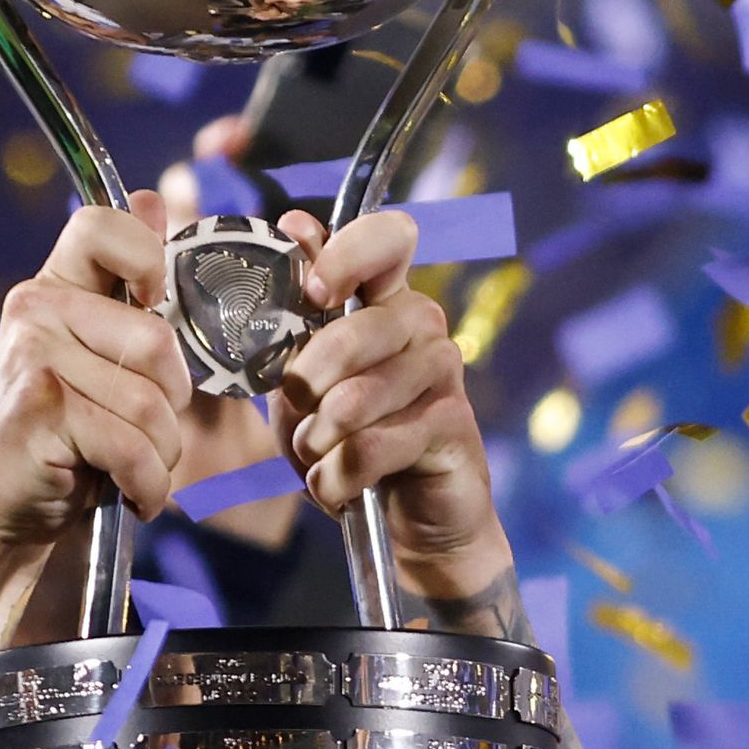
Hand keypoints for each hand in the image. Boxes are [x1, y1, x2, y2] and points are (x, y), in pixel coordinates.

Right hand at [0, 203, 196, 552]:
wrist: (9, 506)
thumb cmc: (69, 432)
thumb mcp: (105, 354)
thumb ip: (131, 287)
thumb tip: (155, 198)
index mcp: (56, 285)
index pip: (101, 225)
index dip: (148, 256)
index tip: (158, 305)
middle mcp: (35, 310)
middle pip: (156, 338)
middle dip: (173, 401)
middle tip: (149, 429)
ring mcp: (30, 357)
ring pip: (150, 402)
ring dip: (162, 454)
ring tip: (138, 468)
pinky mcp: (36, 410)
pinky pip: (130, 445)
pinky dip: (147, 483)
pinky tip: (135, 494)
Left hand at [273, 209, 504, 600]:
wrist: (402, 523)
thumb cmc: (347, 444)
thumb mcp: (302, 383)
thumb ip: (295, 316)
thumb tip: (297, 225)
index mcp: (383, 301)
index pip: (387, 237)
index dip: (347, 254)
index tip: (317, 294)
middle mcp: (421, 325)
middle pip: (354, 331)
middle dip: (307, 385)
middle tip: (302, 413)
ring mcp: (443, 372)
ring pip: (356, 400)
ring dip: (318, 443)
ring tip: (323, 457)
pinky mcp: (454, 426)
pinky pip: (372, 447)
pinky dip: (335, 478)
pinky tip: (340, 486)